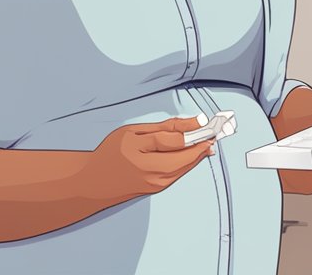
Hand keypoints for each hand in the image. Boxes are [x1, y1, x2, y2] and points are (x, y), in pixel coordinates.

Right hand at [85, 116, 214, 203]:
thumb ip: (162, 129)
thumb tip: (191, 123)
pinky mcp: (159, 188)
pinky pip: (179, 173)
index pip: (173, 141)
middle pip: (184, 157)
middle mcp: (149, 173)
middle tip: (216, 129)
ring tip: (208, 137)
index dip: (194, 130)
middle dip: (202, 142)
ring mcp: (155, 184)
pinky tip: (195, 150)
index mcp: (138, 154)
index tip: (207, 121)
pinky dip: (189, 160)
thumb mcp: (132, 132)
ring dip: (199, 152)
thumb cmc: (111, 153)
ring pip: (185, 166)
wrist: (95, 182)